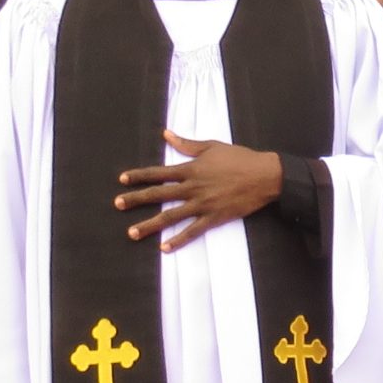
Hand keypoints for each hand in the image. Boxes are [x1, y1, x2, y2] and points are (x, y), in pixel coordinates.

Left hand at [118, 131, 284, 252]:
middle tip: (117, 204)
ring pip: (170, 216)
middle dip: (136, 199)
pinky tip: (164, 248)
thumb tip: (166, 134)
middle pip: (158, 194)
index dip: (139, 176)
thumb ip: (187, 144)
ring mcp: (202, 204)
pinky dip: (178, 240)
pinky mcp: (214, 217)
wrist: (265, 175)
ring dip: (150, 225)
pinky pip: (193, 231)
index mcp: (191, 169)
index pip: (158, 173)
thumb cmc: (240, 158)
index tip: (122, 180)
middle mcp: (192, 187)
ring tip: (132, 233)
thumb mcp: (212, 147)